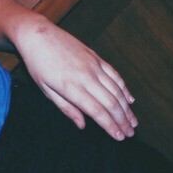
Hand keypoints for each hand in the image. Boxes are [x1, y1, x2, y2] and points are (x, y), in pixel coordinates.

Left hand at [12, 15, 138, 139]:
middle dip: (123, 120)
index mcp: (71, 87)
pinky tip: (130, 99)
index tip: (119, 137)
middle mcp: (86, 76)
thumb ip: (66, 108)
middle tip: (130, 133)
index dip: (111, 126)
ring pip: (117, 90)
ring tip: (134, 121)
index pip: (97, 111)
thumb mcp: (46, 90)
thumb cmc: (38, 65)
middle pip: (111, 103)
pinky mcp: (96, 57)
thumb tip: (82, 125)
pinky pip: (115, 75)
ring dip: (127, 108)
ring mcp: (94, 65)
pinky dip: (124, 88)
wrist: (38, 35)